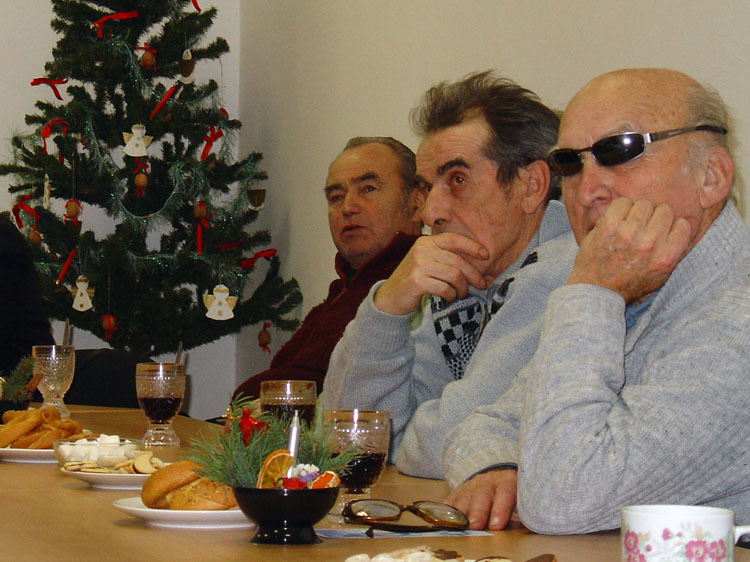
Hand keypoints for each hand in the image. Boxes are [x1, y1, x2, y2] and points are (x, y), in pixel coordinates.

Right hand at [374, 232, 488, 314]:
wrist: (390, 297)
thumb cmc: (414, 280)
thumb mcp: (427, 262)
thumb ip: (444, 257)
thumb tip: (477, 262)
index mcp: (426, 242)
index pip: (454, 239)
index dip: (472, 246)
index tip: (486, 255)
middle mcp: (422, 250)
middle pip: (457, 261)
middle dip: (473, 275)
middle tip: (481, 285)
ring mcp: (418, 265)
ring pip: (454, 276)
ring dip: (462, 288)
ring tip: (461, 294)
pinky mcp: (417, 281)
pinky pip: (445, 288)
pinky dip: (451, 295)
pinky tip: (448, 298)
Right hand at [443, 468, 517, 529]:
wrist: (497, 479)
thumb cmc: (512, 497)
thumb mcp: (520, 501)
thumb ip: (520, 513)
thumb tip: (521, 525)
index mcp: (508, 481)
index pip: (505, 492)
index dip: (501, 509)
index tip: (497, 525)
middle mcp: (488, 481)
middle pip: (482, 495)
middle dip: (478, 511)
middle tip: (475, 525)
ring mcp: (471, 485)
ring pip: (464, 497)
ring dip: (461, 512)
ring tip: (458, 525)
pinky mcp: (457, 491)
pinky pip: (450, 500)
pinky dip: (445, 509)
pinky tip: (442, 517)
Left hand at [567, 198, 692, 302]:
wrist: (598, 290)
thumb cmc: (631, 282)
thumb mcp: (662, 273)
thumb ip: (678, 249)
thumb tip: (691, 219)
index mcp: (666, 257)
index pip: (683, 224)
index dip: (672, 227)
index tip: (661, 232)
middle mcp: (649, 244)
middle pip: (664, 210)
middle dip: (655, 218)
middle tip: (643, 229)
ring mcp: (628, 234)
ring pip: (643, 204)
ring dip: (636, 212)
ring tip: (629, 226)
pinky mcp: (608, 227)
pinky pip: (622, 202)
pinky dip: (619, 209)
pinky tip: (616, 222)